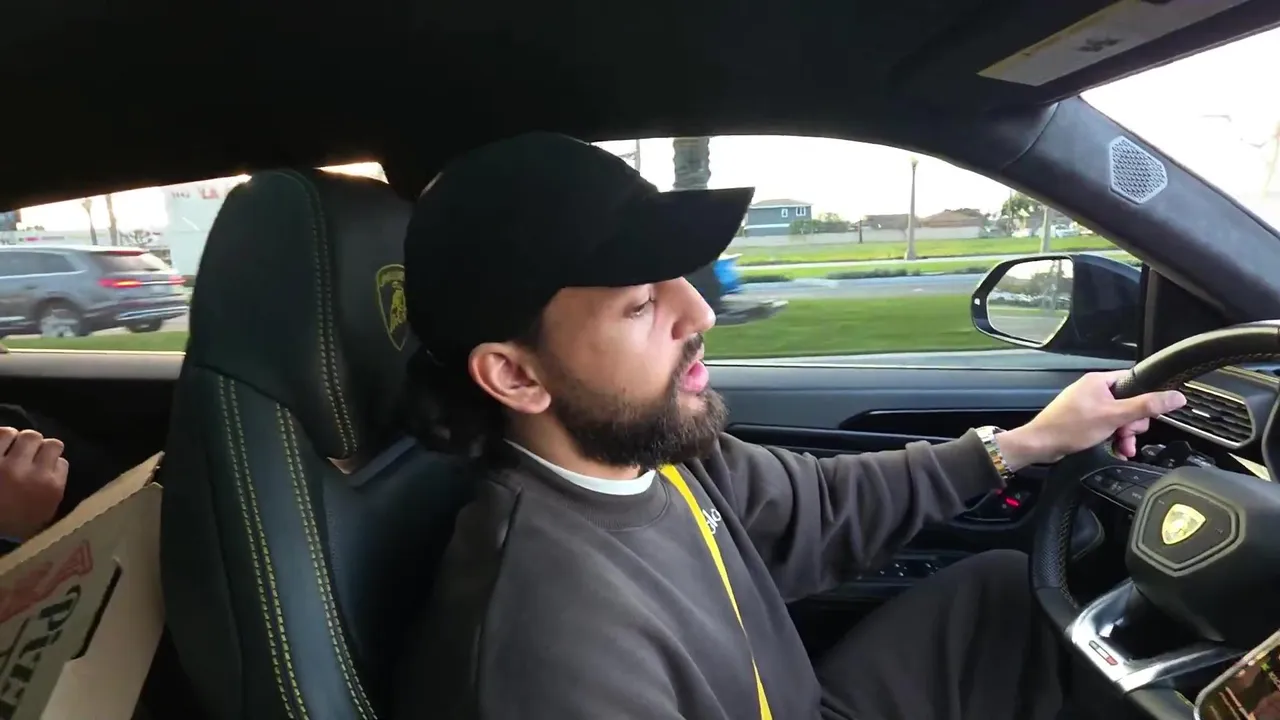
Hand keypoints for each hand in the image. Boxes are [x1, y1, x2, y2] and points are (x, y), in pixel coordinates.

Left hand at [0, 428, 67, 540]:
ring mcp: (8, 465)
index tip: (43, 467)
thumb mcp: (41, 516)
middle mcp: (34, 474)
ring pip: (25, 435)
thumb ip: (52, 490)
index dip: (52, 463)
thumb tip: (54, 465)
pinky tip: (1, 442)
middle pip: (49, 444)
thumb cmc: (11, 527)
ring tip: (12, 447)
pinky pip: (1, 434)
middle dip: (40, 448)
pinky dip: (2, 436)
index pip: (62, 462)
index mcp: (50, 489)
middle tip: (29, 454)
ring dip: (20, 440)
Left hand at [997, 371, 1186, 469]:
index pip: (1135, 382)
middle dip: (1133, 423)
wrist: (1040, 444)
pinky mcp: (1084, 420)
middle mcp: (1094, 390)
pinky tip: (1117, 449)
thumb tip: (1175, 397)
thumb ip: (1146, 406)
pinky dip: (1114, 438)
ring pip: (1120, 418)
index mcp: (1100, 381)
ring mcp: (1088, 405)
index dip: (1145, 399)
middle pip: (1130, 403)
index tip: (1147, 415)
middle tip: (1127, 434)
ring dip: (1125, 434)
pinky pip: (1107, 426)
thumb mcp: (1114, 416)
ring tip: (1122, 446)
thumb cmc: (1070, 427)